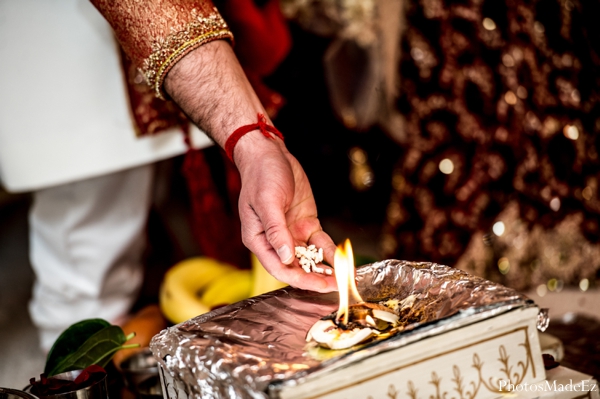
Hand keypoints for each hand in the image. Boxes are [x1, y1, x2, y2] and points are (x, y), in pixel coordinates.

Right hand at [164, 40, 336, 291]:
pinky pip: (319, 244)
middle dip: (316, 279)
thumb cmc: (261, 176)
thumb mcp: (267, 201)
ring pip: (310, 259)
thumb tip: (286, 256)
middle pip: (296, 268)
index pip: (279, 267)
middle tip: (337, 286)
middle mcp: (275, 241)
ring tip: (344, 278)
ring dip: (325, 269)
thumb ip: (276, 230)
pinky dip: (330, 253)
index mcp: (259, 240)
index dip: (299, 279)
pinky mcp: (305, 225)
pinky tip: (343, 261)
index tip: (318, 285)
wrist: (270, 154)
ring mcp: (291, 234)